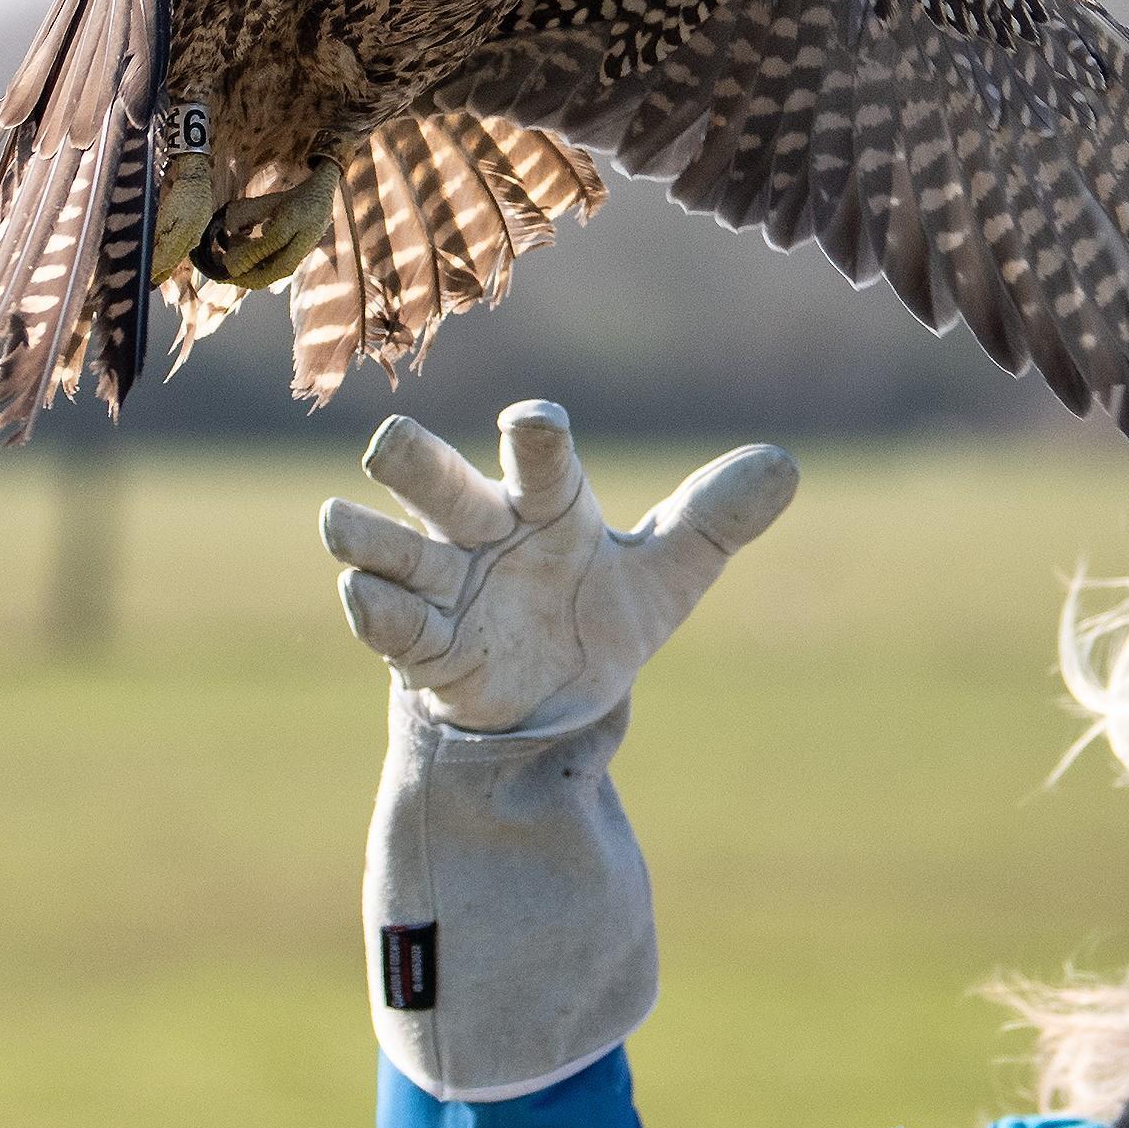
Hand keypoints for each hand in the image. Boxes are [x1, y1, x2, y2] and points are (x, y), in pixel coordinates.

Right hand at [321, 400, 797, 733]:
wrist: (553, 704)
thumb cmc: (599, 614)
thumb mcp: (668, 574)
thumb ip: (716, 520)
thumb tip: (786, 466)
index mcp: (546, 502)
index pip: (539, 459)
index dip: (534, 438)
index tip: (532, 423)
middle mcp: (481, 529)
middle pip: (435, 480)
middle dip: (412, 461)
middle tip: (391, 446)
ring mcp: (441, 585)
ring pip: (388, 546)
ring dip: (365, 536)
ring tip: (343, 523)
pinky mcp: (421, 645)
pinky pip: (388, 622)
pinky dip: (372, 610)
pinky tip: (362, 595)